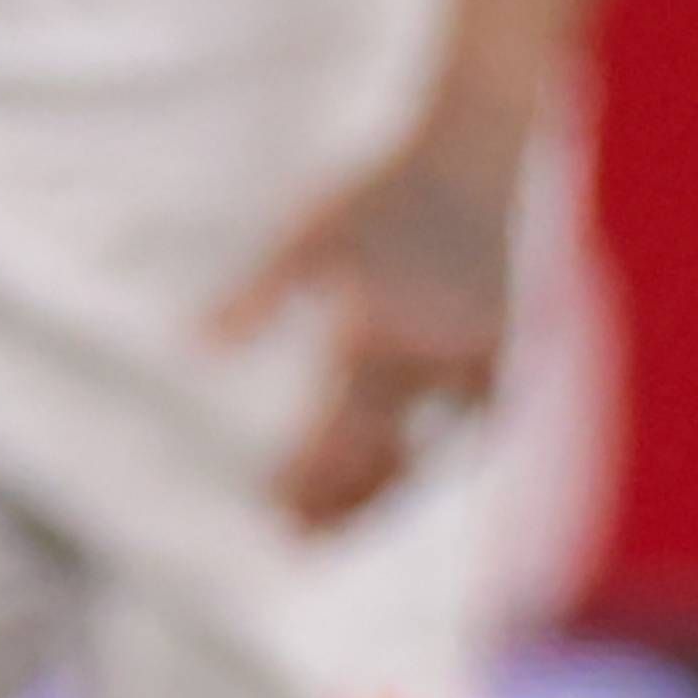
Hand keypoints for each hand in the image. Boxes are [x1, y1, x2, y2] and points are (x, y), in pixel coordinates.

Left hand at [211, 136, 517, 529]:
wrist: (477, 156)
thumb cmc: (383, 191)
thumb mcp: (307, 234)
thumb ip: (254, 296)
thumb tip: (194, 347)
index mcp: (375, 337)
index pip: (333, 435)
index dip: (304, 478)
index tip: (272, 510)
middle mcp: (430, 362)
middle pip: (381, 457)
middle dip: (341, 501)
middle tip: (300, 541)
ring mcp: (474, 362)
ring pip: (431, 449)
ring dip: (388, 488)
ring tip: (348, 521)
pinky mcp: (503, 350)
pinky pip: (473, 423)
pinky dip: (443, 451)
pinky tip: (419, 466)